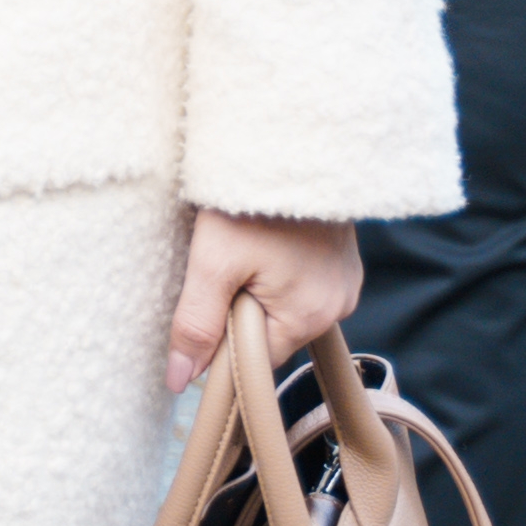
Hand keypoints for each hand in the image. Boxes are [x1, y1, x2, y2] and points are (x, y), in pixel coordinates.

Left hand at [168, 208, 367, 395]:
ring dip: (254, 290)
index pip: (255, 360)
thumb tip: (181, 381)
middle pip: (270, 334)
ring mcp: (344, 282)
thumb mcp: (212, 263)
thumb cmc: (250, 203)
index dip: (220, 345)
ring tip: (239, 251)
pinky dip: (274, 273)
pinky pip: (300, 284)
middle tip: (217, 270)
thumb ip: (196, 324)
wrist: (291, 144)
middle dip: (237, 313)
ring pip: (283, 308)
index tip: (197, 315)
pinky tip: (260, 244)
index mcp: (309, 317)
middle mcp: (337, 307)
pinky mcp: (340, 260)